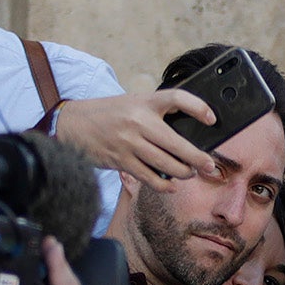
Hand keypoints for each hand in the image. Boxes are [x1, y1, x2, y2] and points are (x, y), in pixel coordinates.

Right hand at [50, 91, 220, 190]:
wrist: (73, 123)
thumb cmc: (109, 113)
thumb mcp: (133, 103)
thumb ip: (156, 114)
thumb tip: (186, 134)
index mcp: (145, 102)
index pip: (177, 98)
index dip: (198, 107)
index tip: (212, 119)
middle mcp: (139, 122)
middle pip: (177, 144)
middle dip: (198, 158)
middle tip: (209, 165)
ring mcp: (130, 143)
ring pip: (166, 165)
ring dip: (184, 173)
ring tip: (190, 173)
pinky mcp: (122, 161)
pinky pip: (150, 178)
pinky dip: (165, 185)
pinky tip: (172, 185)